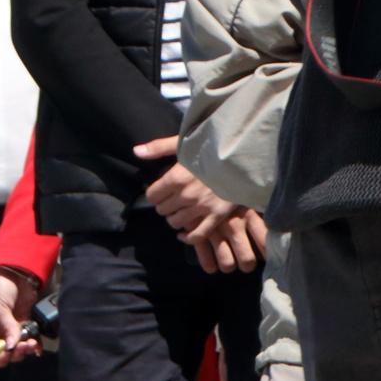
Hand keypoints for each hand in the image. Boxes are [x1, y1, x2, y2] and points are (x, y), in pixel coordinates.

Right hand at [0, 271, 41, 363]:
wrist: (15, 274)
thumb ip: (6, 326)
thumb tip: (11, 345)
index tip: (6, 353)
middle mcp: (3, 333)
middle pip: (10, 352)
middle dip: (16, 353)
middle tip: (23, 345)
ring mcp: (18, 328)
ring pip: (22, 347)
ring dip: (27, 349)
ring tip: (31, 343)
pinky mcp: (30, 322)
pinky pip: (33, 337)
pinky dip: (37, 344)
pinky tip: (39, 346)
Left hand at [133, 138, 264, 272]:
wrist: (245, 156)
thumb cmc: (213, 147)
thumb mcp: (185, 143)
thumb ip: (159, 148)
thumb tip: (136, 151)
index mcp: (176, 177)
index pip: (152, 196)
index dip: (155, 193)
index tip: (163, 190)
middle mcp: (186, 195)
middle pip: (162, 210)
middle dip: (166, 205)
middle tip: (174, 199)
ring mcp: (202, 207)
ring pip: (176, 223)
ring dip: (176, 218)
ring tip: (183, 210)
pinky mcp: (217, 215)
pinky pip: (196, 235)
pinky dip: (188, 237)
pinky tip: (185, 233)